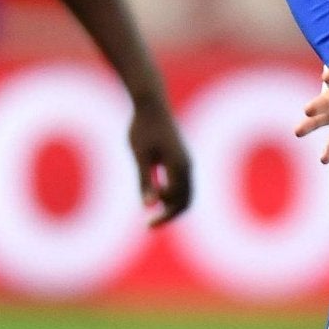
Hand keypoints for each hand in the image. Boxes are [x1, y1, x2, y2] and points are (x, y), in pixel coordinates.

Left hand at [128, 95, 192, 225]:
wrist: (151, 104)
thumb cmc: (143, 128)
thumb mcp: (141, 157)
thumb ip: (145, 181)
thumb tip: (148, 206)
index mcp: (179, 167)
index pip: (178, 202)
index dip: (164, 216)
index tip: (147, 223)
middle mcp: (187, 166)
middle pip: (186, 201)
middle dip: (170, 214)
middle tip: (150, 225)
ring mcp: (186, 162)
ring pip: (186, 193)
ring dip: (171, 204)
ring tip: (152, 210)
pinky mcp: (181, 158)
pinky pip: (182, 183)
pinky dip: (171, 194)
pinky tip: (155, 193)